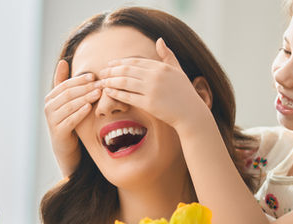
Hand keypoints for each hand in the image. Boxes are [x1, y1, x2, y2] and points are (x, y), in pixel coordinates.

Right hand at [44, 59, 101, 175]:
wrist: (65, 146)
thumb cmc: (68, 120)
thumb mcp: (67, 101)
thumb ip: (64, 82)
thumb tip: (62, 61)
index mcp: (50, 98)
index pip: (65, 85)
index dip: (79, 80)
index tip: (94, 76)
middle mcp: (48, 108)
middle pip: (68, 94)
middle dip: (85, 88)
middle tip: (100, 84)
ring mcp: (52, 121)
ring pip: (69, 106)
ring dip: (85, 98)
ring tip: (98, 94)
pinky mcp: (58, 132)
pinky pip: (70, 120)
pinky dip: (80, 112)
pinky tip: (90, 107)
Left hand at [98, 38, 212, 132]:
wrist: (191, 113)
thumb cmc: (184, 92)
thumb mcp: (178, 70)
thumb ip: (168, 55)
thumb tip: (159, 40)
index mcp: (161, 67)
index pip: (135, 61)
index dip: (120, 62)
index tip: (110, 64)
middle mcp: (156, 76)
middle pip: (127, 70)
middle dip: (112, 71)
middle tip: (101, 72)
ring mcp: (152, 90)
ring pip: (125, 82)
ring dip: (111, 81)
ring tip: (102, 82)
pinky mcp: (149, 104)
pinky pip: (128, 97)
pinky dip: (116, 93)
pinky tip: (109, 92)